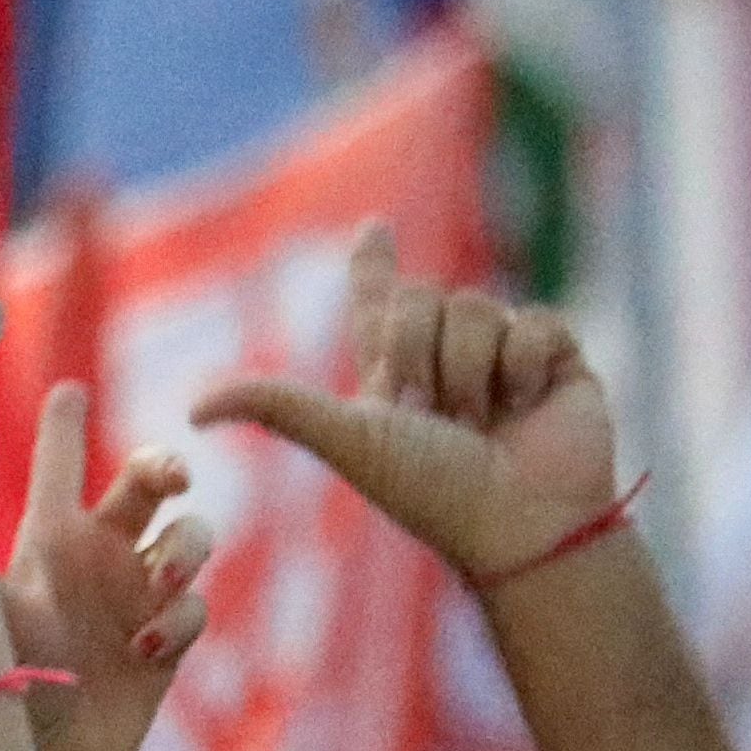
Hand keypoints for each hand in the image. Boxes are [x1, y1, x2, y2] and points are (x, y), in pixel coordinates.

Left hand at [0, 382, 214, 750]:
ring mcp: (138, 600)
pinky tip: (147, 645)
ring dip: (187, 546)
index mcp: (48, 543)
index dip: (65, 427)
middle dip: (166, 464)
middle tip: (171, 476)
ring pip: (193, 536)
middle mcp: (98, 560)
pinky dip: (182, 618)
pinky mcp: (167, 645)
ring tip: (160, 575)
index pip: (60, 468)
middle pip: (148, 483)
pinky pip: (196, 609)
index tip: (69, 389)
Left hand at [189, 224, 619, 585]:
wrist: (519, 522)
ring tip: (486, 422)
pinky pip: (536, 320)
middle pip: (422, 297)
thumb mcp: (347, 440)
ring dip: (474, 370)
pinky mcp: (559, 359)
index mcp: (393, 382)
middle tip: (439, 416)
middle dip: (423, 352)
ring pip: (477, 305)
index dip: (374, 268)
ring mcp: (504, 360)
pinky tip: (531, 406)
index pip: (379, 308)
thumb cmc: (431, 491)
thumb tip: (191, 410)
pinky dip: (527, 365)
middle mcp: (447, 365)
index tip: (372, 227)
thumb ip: (277, 408)